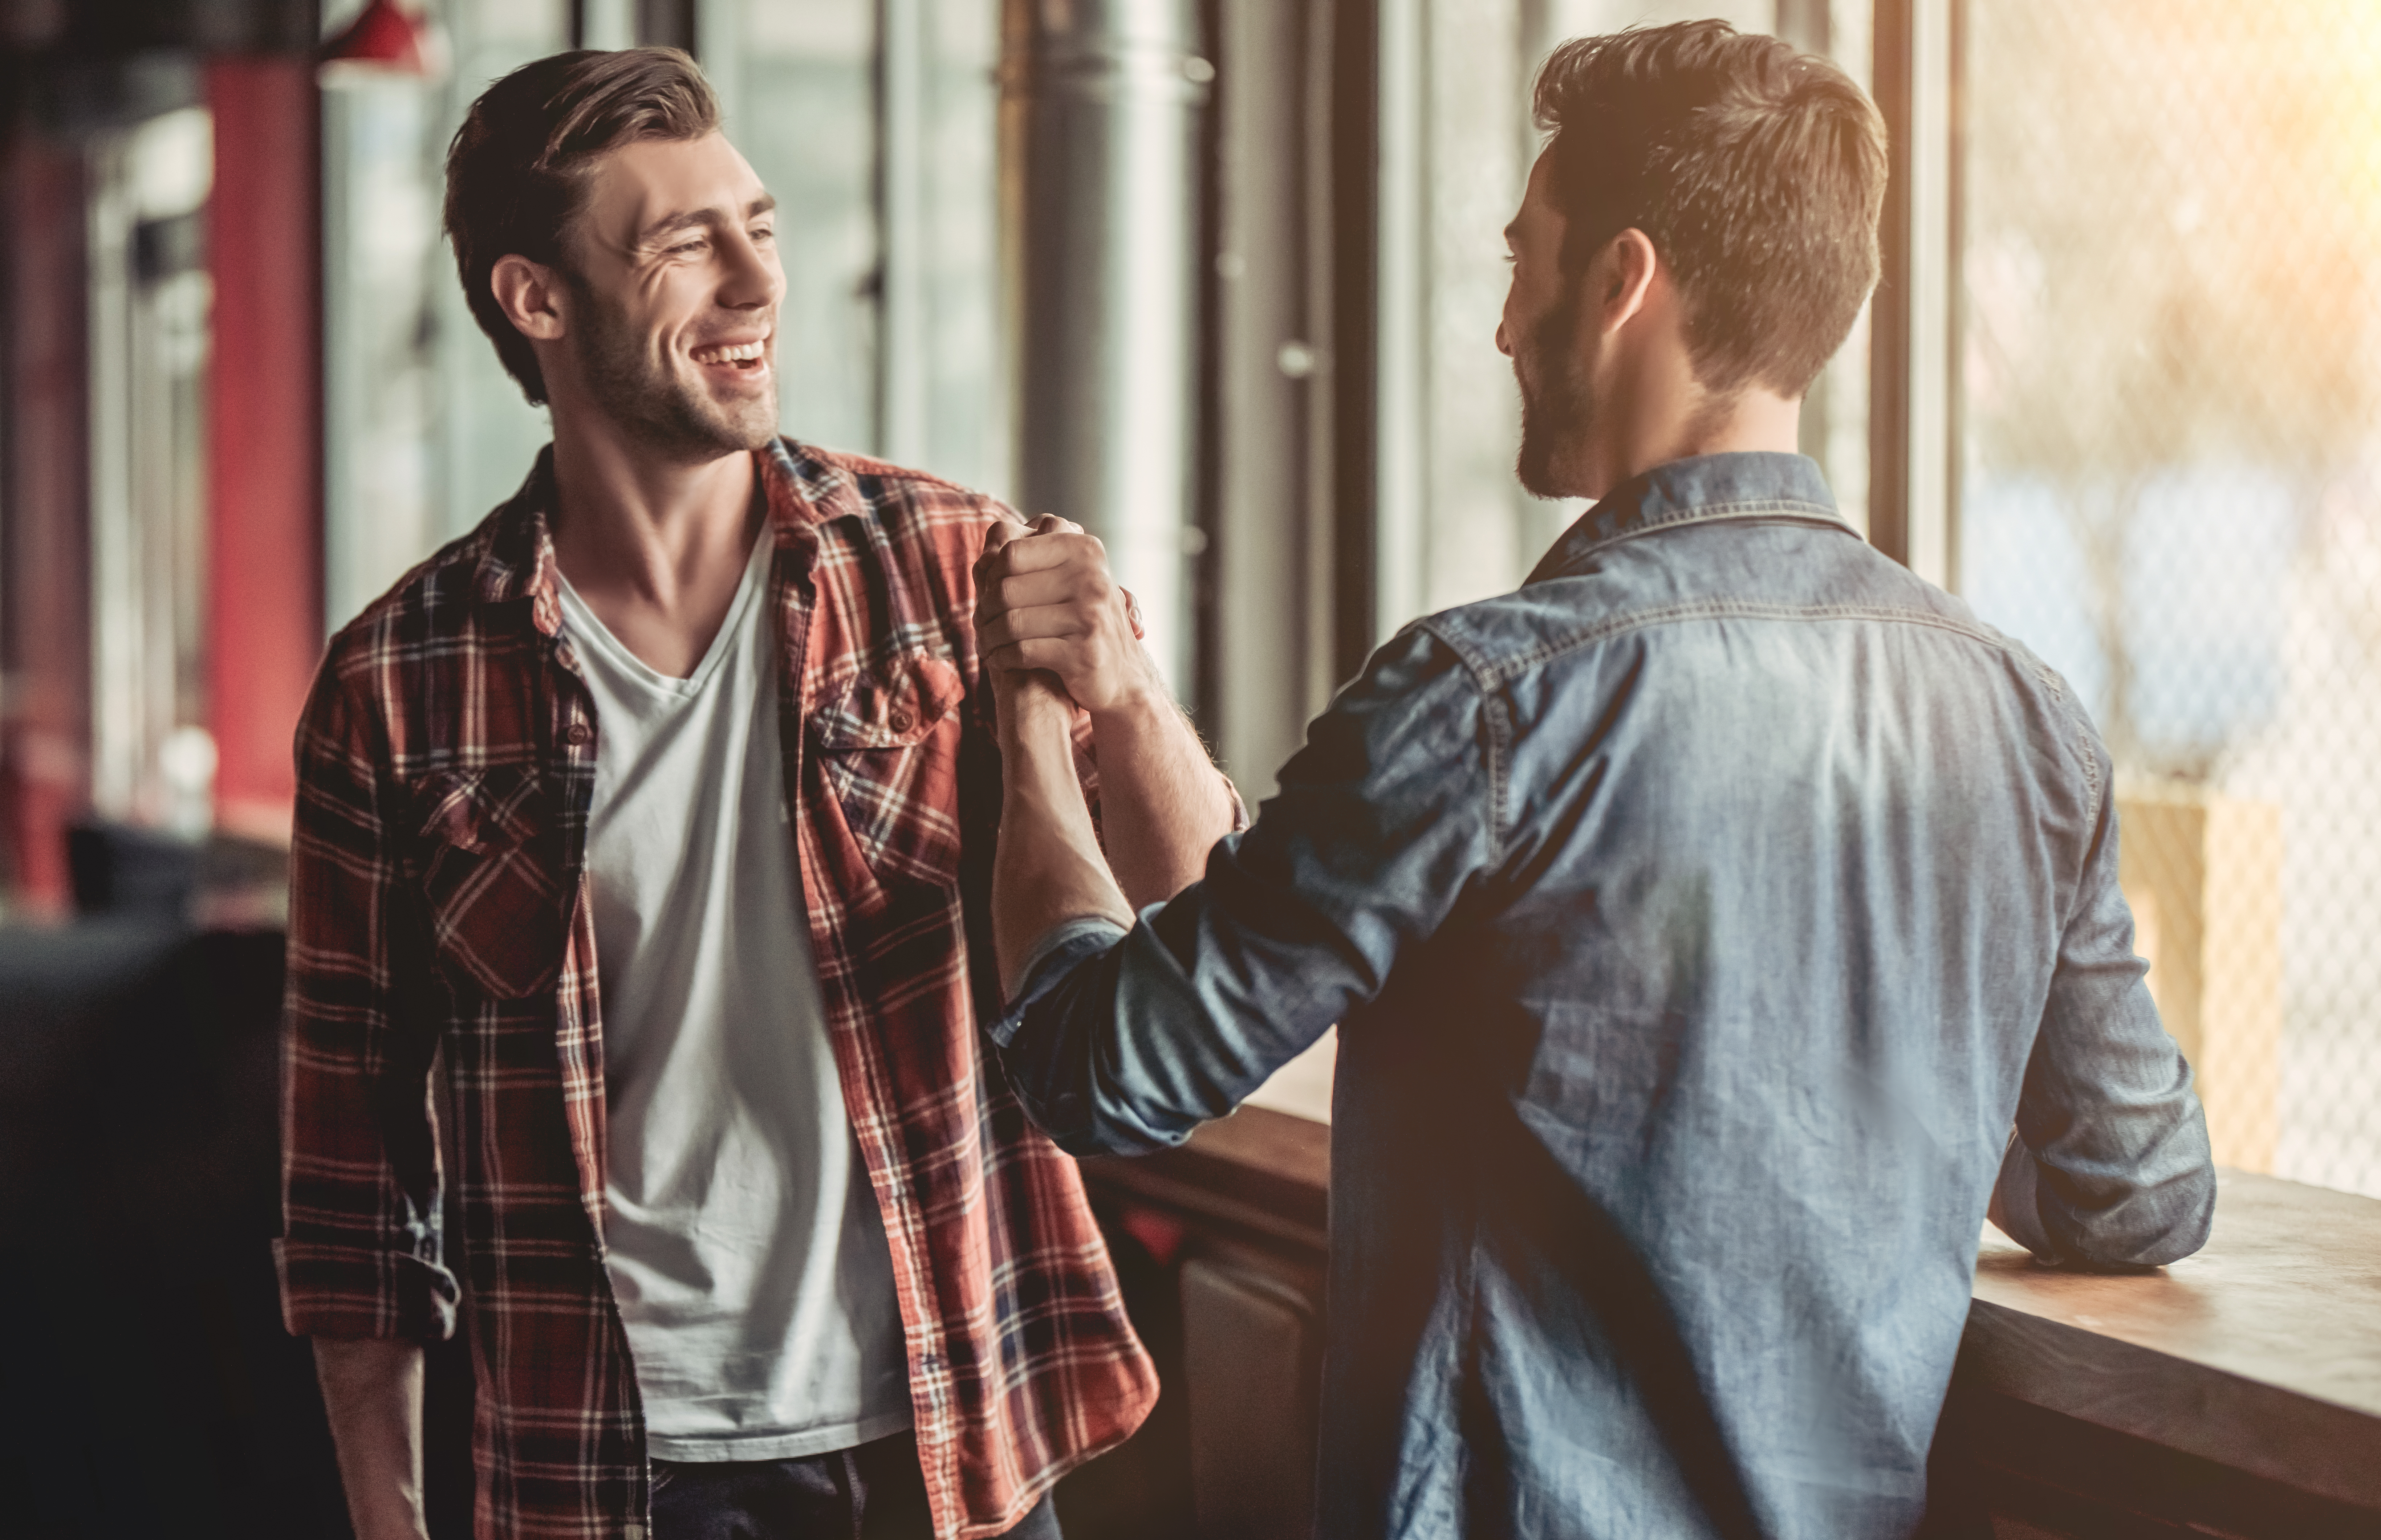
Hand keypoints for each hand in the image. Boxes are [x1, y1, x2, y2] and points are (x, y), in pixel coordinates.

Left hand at [975, 516, 1156, 717]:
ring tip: (986, 645)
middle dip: (984, 611)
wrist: (1121, 673)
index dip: (991, 575)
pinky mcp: (1084, 654)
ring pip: (1011, 623)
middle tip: (980, 625)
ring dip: (989, 638)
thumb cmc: (1082, 621)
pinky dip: (1003, 658)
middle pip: (1006, 589)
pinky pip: (1022, 652)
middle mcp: (1092, 578)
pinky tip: (1001, 661)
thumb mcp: (1068, 580)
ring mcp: (1091, 616)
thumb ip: (1035, 557)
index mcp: (1085, 550)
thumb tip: (988, 547)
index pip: (1012, 552)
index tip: (988, 594)